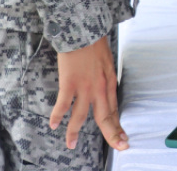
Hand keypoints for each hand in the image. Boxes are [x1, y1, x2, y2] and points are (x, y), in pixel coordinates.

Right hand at [51, 36, 126, 150]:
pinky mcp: (69, 83)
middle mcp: (99, 88)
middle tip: (117, 147)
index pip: (114, 110)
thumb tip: (105, 92)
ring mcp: (84, 87)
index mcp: (109, 83)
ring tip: (71, 144)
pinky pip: (63, 105)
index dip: (118, 127)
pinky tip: (54, 125)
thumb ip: (106, 79)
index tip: (122, 140)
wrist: (83, 29)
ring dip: (75, 132)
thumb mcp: (107, 62)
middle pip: (105, 117)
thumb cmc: (94, 43)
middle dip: (111, 135)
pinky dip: (58, 116)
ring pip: (81, 116)